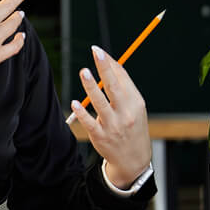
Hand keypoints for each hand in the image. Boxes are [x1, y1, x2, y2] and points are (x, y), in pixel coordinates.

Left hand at [69, 45, 151, 188]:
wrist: (134, 159)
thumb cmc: (131, 125)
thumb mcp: (135, 107)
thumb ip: (123, 87)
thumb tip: (109, 63)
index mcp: (135, 102)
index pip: (123, 78)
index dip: (110, 63)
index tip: (98, 51)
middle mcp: (125, 112)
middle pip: (114, 86)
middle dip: (105, 68)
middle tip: (96, 52)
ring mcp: (113, 125)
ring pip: (100, 102)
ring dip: (92, 86)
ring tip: (84, 72)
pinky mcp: (100, 136)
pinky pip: (89, 122)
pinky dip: (82, 113)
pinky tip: (74, 103)